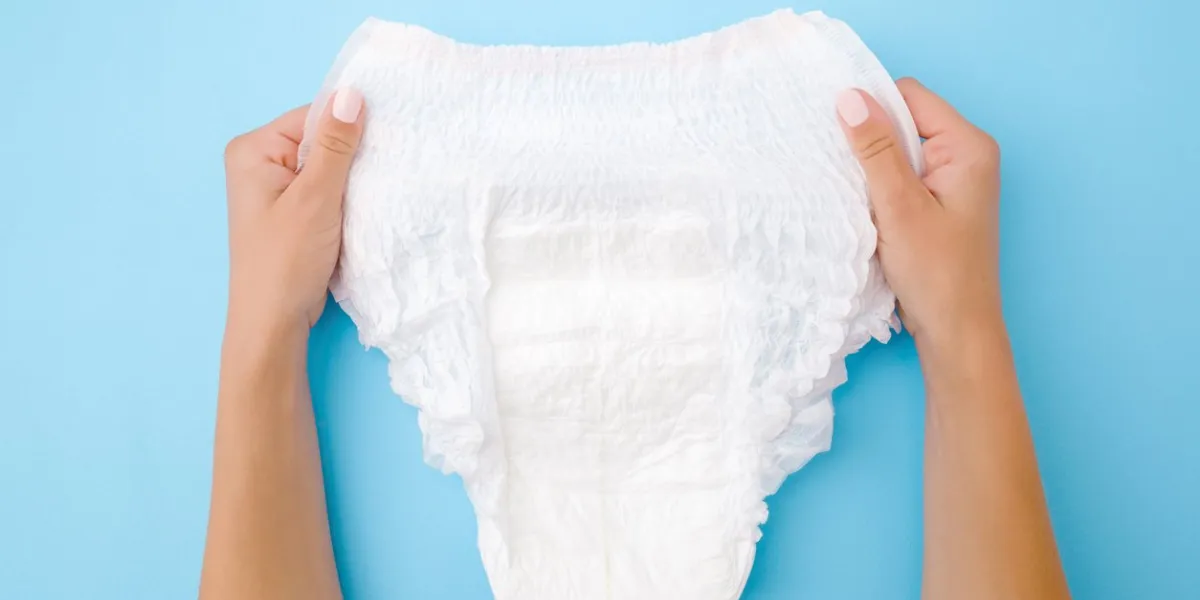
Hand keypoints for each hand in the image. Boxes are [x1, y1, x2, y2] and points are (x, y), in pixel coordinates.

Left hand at [222, 89, 364, 331]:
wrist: (274, 322)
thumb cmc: (286, 260)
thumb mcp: (315, 198)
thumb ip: (335, 145)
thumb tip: (352, 94)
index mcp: (253, 150)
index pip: (312, 116)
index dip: (349, 126)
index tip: (386, 138)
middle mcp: (259, 163)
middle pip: (320, 140)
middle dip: (352, 155)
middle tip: (387, 167)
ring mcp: (275, 190)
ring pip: (328, 168)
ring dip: (352, 180)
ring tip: (377, 189)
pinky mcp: (293, 213)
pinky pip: (327, 191)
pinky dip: (347, 198)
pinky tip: (364, 208)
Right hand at [836, 79, 1002, 345]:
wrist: (956, 331)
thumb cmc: (936, 273)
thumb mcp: (898, 205)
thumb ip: (874, 148)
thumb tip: (850, 96)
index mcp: (968, 146)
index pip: (910, 96)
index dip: (872, 108)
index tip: (838, 133)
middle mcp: (966, 156)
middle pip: (904, 121)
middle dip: (870, 140)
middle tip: (841, 167)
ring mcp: (953, 180)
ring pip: (898, 151)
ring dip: (872, 168)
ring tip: (854, 192)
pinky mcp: (939, 203)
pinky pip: (901, 177)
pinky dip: (879, 188)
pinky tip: (865, 208)